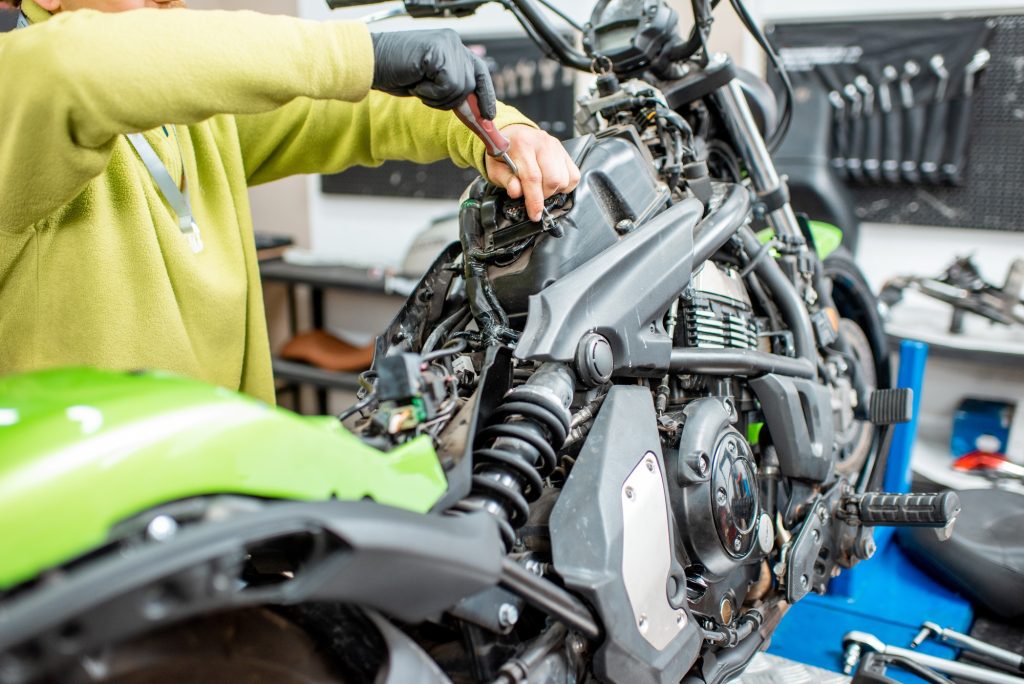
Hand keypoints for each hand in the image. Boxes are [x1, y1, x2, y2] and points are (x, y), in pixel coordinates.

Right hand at [371, 29, 495, 115]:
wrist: (370, 62)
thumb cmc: (395, 72)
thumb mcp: (429, 83)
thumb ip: (451, 88)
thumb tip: (475, 109)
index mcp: (452, 47)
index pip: (480, 72)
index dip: (486, 95)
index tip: (489, 115)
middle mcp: (453, 43)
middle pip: (471, 84)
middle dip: (452, 100)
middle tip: (425, 93)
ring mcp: (447, 46)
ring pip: (460, 88)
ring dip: (436, 96)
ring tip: (418, 84)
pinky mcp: (439, 53)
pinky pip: (448, 85)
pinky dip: (430, 92)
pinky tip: (416, 81)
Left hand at [485, 125, 580, 221]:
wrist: (514, 136)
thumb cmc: (505, 153)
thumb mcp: (496, 168)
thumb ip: (506, 180)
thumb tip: (517, 192)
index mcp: (522, 144)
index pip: (533, 178)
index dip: (535, 200)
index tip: (535, 214)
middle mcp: (542, 143)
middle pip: (553, 179)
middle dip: (544, 195)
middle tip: (534, 196)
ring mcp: (556, 146)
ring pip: (565, 179)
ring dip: (554, 190)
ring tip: (541, 187)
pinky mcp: (565, 152)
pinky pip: (574, 175)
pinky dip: (565, 185)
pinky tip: (552, 183)